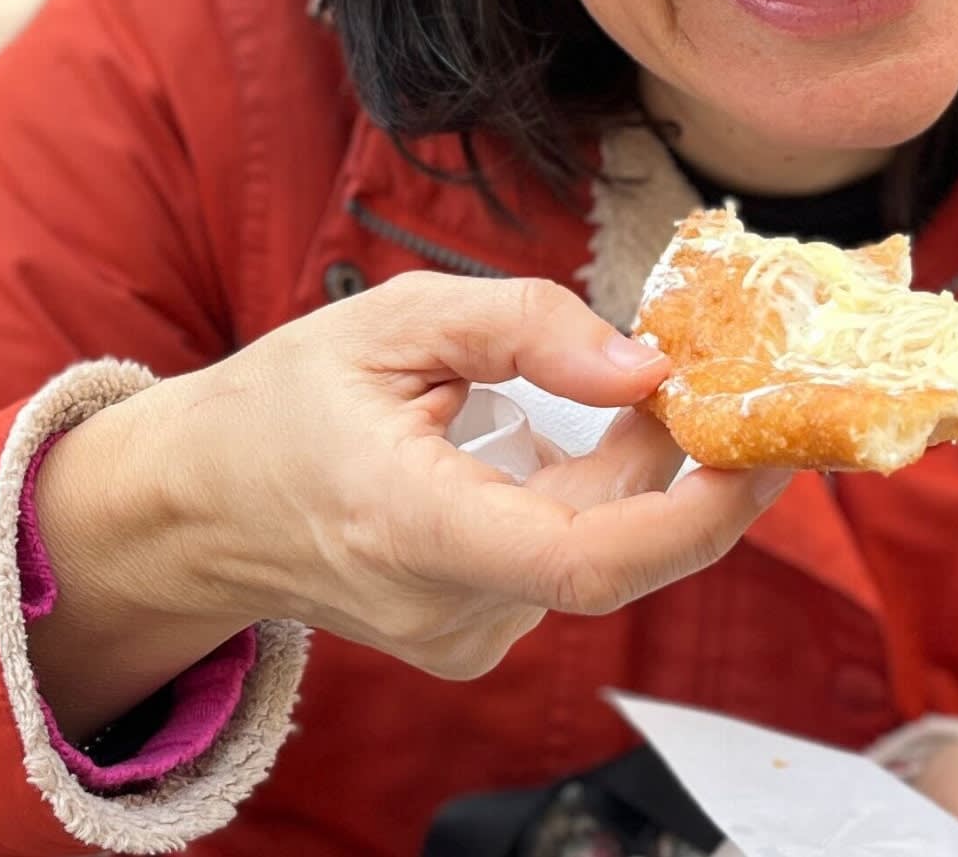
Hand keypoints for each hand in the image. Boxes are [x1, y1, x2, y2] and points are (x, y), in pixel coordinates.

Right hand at [32, 273, 793, 732]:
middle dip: (692, 468)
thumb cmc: (280, 406)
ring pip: (602, 554)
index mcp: (411, 526)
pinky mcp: (475, 637)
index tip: (761, 448)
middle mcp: (442, 605)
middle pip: (616, 550)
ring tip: (646, 387)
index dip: (696, 515)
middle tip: (736, 381)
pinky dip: (604, 499)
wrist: (196, 507)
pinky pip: (572, 565)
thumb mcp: (392, 321)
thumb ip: (523, 326)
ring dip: (645, 474)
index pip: (588, 560)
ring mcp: (461, 635)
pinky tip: (596, 438)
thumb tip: (642, 366)